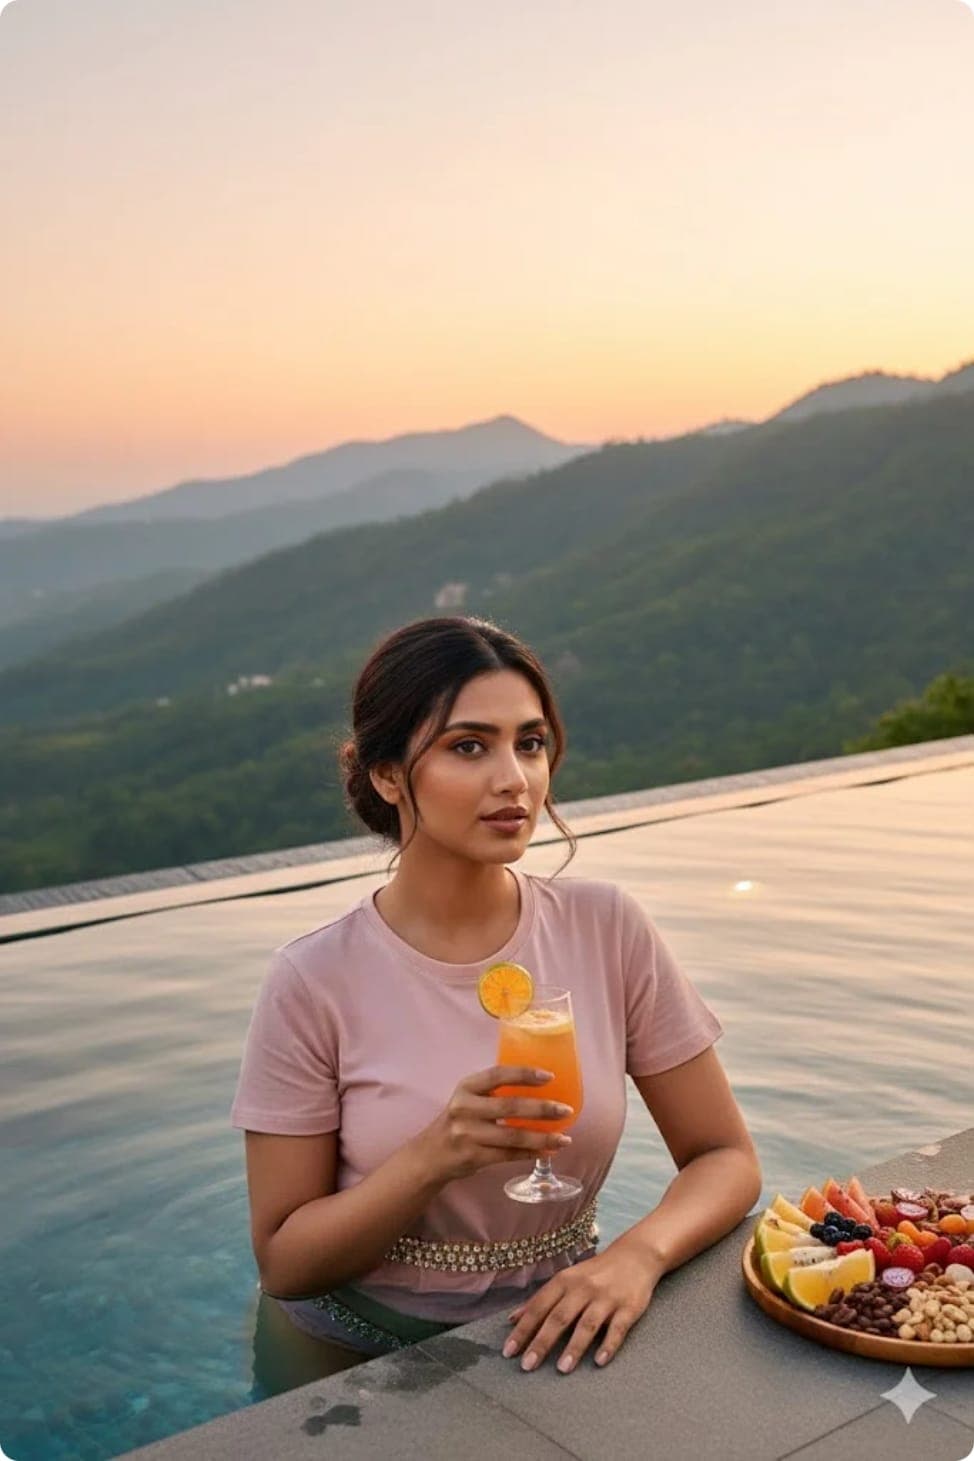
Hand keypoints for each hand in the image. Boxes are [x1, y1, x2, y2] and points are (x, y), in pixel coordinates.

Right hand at [413, 1065, 575, 1184]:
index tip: (550, 1076)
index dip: (524, 1074)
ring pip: (513, 1135)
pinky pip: (508, 1155)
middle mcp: (465, 1108)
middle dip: (542, 1109)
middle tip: (566, 1110)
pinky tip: (548, 1152)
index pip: (498, 1075)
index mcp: (467, 1088)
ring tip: (564, 1138)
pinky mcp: (473, 1157)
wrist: (431, 1155)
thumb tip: (541, 1089)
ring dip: (542, 1137)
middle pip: (510, 1107)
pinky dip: (531, 1154)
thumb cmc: (459, 1121)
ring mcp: (468, 1134)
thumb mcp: (469, 1099)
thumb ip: (495, 1093)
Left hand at [502, 1246, 659, 1373]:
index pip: (539, 1307)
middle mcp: (583, 1288)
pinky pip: (618, 1328)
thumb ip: (541, 1299)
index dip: (523, 1329)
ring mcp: (606, 1298)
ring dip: (574, 1347)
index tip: (508, 1351)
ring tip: (562, 1369)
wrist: (635, 1256)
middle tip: (527, 1366)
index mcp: (565, 1281)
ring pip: (587, 1324)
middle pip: (559, 1317)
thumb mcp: (566, 1279)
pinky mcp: (628, 1308)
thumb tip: (512, 1319)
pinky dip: (609, 1345)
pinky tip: (600, 1361)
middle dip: (542, 1342)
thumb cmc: (595, 1272)